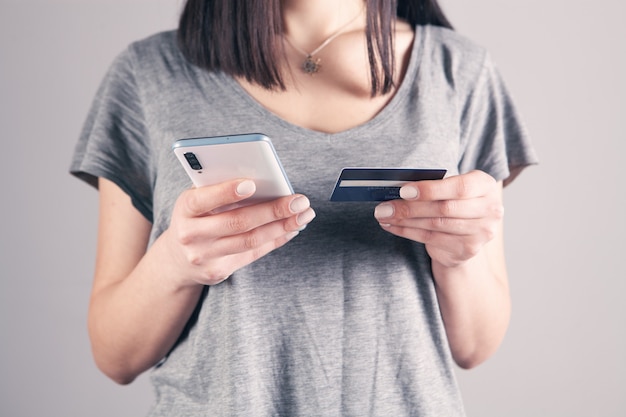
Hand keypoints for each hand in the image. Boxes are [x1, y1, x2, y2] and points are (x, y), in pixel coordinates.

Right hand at [164, 179, 315, 285]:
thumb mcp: (198, 199)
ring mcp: (204, 256)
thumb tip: (264, 180)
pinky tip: (293, 228)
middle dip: (273, 210)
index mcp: (185, 209)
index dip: (227, 192)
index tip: (252, 183)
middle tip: (300, 201)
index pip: (204, 199)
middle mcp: (191, 234)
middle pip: (237, 222)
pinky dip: (276, 239)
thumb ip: (220, 189)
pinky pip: (253, 253)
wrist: (176, 259)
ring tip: (304, 215)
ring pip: (250, 240)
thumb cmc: (196, 217)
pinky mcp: (219, 271)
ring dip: (282, 227)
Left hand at [374, 170, 503, 267]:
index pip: (459, 188)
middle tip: (383, 207)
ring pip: (435, 225)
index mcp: (486, 186)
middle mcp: (490, 210)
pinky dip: (407, 232)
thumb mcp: (451, 187)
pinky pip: (430, 239)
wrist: (468, 232)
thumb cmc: (454, 201)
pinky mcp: (467, 249)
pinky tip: (392, 226)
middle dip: (409, 208)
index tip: (403, 190)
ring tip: (383, 215)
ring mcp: (481, 233)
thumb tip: (399, 189)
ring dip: (404, 220)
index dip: (430, 190)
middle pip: (444, 209)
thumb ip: (434, 186)